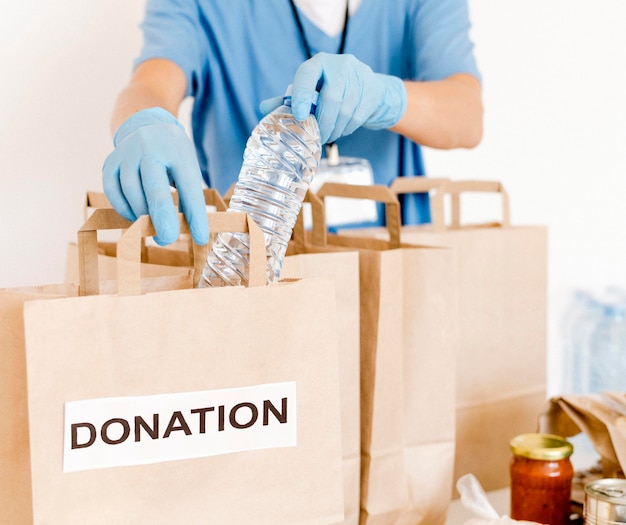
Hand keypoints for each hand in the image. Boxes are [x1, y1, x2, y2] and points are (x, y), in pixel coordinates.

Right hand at [102, 107, 208, 245]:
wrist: (147, 127)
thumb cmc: (173, 158)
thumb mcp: (187, 169)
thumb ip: (188, 197)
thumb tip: (192, 233)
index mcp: (178, 151)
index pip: (190, 187)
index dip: (195, 215)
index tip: (201, 237)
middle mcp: (150, 148)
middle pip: (155, 188)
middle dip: (163, 218)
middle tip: (168, 239)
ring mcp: (127, 153)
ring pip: (132, 192)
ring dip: (142, 216)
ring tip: (152, 227)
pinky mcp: (110, 162)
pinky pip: (113, 192)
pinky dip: (124, 209)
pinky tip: (135, 217)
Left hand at [260, 53, 406, 143]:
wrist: (368, 87)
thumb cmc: (331, 89)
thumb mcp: (310, 89)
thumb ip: (288, 99)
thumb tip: (262, 109)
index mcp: (318, 63)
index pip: (308, 76)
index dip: (302, 96)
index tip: (300, 116)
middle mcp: (340, 65)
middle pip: (331, 98)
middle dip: (323, 122)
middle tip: (317, 137)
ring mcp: (359, 76)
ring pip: (346, 110)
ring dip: (335, 128)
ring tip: (328, 136)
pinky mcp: (372, 90)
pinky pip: (358, 116)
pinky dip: (347, 128)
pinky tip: (341, 130)